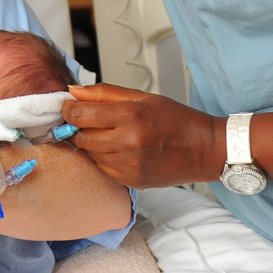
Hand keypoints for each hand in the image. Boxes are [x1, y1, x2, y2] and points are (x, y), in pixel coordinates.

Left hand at [63, 83, 224, 187]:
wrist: (203, 149)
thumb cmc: (175, 119)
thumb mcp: (142, 97)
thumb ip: (104, 93)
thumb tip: (73, 92)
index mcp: (131, 117)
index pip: (80, 114)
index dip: (69, 109)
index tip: (70, 107)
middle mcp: (128, 143)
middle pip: (81, 136)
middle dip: (78, 127)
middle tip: (88, 120)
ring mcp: (129, 166)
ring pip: (90, 153)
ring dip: (91, 143)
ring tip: (110, 134)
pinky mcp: (131, 181)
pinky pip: (102, 168)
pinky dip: (103, 158)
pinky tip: (119, 149)